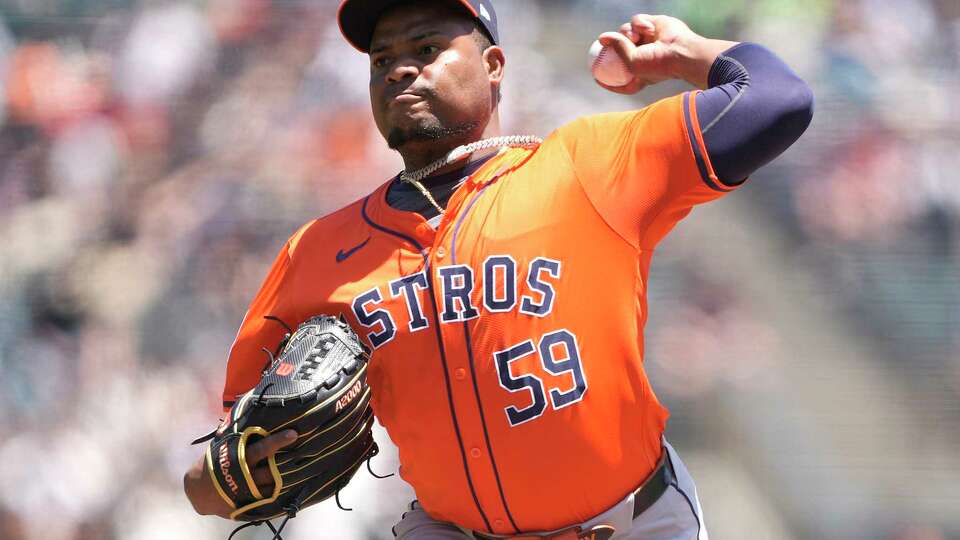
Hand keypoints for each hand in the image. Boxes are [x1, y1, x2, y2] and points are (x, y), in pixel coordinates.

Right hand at [183, 429, 297, 518]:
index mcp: (239, 458)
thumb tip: (241, 413)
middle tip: (305, 453)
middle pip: (270, 469)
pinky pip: (268, 500)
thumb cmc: (213, 464)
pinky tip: (294, 487)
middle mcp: (245, 475)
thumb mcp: (221, 447)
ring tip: (305, 470)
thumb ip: (234, 435)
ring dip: (287, 479)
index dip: (278, 441)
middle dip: (287, 462)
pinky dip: (280, 494)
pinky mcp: (249, 504)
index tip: (293, 434)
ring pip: (272, 486)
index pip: (261, 448)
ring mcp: (248, 492)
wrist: (198, 492)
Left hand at [596, 14, 737, 93]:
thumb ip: (616, 49)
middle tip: (614, 46)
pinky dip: (639, 24)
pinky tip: (648, 30)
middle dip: (615, 46)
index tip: (595, 77)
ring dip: (627, 33)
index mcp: (639, 72)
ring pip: (625, 30)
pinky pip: (636, 20)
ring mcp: (647, 39)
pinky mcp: (653, 24)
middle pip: (618, 47)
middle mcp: (643, 55)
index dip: (607, 79)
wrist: (681, 51)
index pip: (620, 78)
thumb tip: (601, 38)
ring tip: (636, 38)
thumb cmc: (658, 64)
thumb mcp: (631, 62)